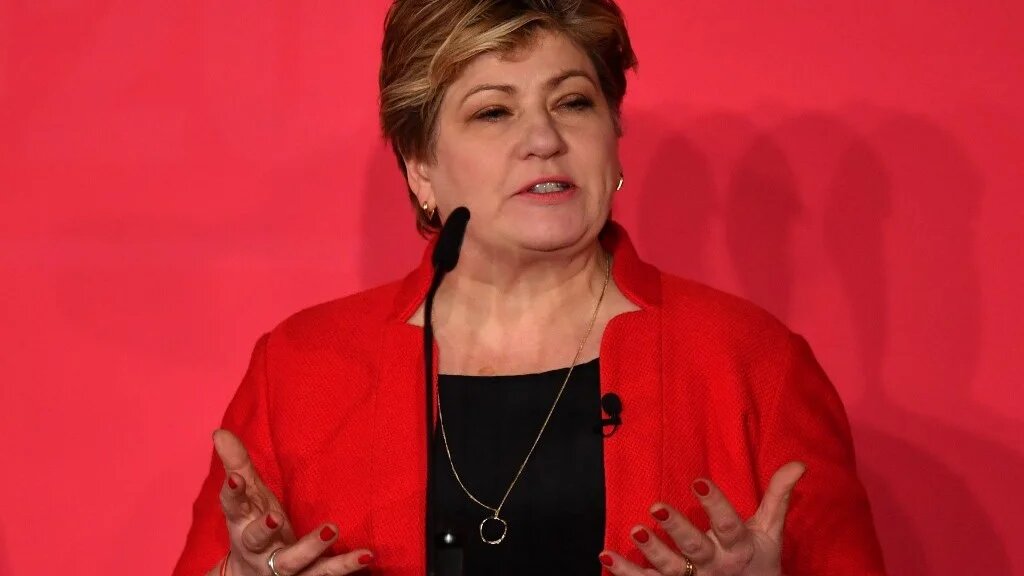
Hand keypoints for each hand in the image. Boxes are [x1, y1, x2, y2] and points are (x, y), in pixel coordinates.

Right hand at [204, 429, 373, 575]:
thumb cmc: (253, 528)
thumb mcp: (247, 498)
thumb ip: (237, 464)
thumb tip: (219, 432)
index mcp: (242, 525)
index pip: (233, 507)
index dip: (232, 493)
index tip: (235, 478)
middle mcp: (259, 549)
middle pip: (257, 540)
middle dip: (264, 530)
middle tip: (276, 517)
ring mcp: (283, 567)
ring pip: (294, 562)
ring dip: (312, 548)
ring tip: (332, 529)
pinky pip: (326, 574)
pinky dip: (346, 566)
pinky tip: (367, 555)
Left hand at [600, 461, 805, 575]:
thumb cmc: (759, 564)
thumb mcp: (770, 533)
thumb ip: (778, 497)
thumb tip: (799, 463)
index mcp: (740, 548)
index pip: (728, 525)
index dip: (715, 505)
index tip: (698, 481)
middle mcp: (716, 566)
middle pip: (696, 548)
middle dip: (677, 529)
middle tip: (656, 507)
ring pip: (671, 569)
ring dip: (651, 552)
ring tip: (635, 530)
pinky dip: (626, 572)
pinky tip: (605, 556)